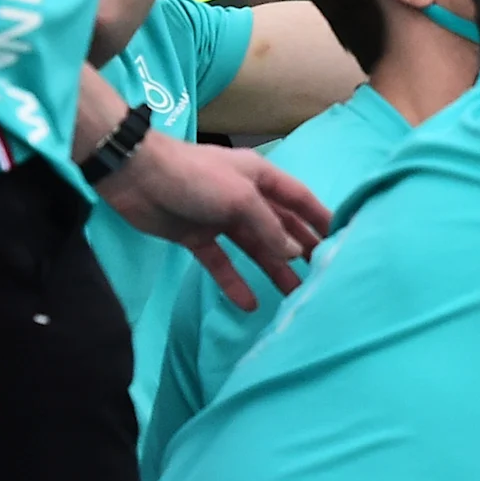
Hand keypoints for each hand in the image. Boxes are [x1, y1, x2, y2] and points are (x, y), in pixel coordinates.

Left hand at [100, 137, 331, 309]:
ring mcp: (220, 218)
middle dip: (299, 249)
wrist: (138, 177)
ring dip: (272, 269)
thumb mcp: (240, 197)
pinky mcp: (197, 236)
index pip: (299, 198)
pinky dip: (234, 281)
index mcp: (260, 177)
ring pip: (254, 247)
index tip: (341, 240)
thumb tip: (293, 252)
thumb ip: (269, 226)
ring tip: (293, 296)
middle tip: (321, 276)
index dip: (319, 217)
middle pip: (279, 226)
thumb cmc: (196, 177)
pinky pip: (221, 262)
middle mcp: (245, 197)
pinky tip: (248, 304)